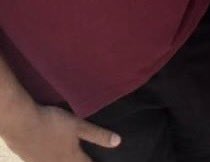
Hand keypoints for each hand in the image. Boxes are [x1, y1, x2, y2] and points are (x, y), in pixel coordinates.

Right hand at [3, 105, 119, 161]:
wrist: (20, 123)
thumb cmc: (52, 123)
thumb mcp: (78, 126)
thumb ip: (97, 135)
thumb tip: (117, 142)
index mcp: (71, 158)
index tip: (102, 160)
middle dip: (80, 161)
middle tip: (85, 156)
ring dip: (66, 160)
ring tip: (70, 154)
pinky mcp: (29, 159)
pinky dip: (51, 159)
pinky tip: (52, 152)